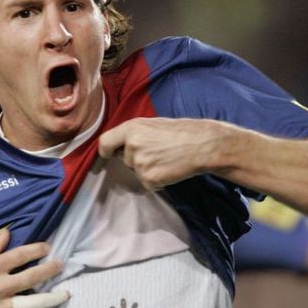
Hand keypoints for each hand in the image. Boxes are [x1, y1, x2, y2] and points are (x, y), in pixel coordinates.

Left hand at [98, 117, 231, 188]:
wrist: (202, 145)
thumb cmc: (181, 132)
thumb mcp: (152, 124)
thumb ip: (133, 133)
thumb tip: (119, 145)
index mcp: (131, 128)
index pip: (105, 143)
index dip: (105, 150)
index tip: (108, 154)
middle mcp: (131, 146)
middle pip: (124, 159)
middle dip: (136, 159)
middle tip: (157, 152)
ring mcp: (139, 164)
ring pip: (136, 172)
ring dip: (148, 170)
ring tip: (166, 159)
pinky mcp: (149, 179)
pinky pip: (147, 184)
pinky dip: (157, 181)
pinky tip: (169, 169)